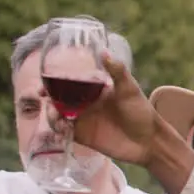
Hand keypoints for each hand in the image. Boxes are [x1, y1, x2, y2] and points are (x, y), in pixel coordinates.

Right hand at [48, 50, 160, 166]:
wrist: (148, 142)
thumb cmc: (141, 112)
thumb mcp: (130, 90)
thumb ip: (117, 71)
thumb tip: (103, 52)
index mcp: (94, 90)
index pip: (70, 82)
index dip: (55, 80)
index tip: (46, 78)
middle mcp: (86, 103)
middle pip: (59, 97)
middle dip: (48, 96)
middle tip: (44, 96)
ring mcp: (83, 119)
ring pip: (57, 113)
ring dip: (51, 113)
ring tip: (55, 114)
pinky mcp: (82, 136)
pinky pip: (62, 130)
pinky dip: (57, 127)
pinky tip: (62, 127)